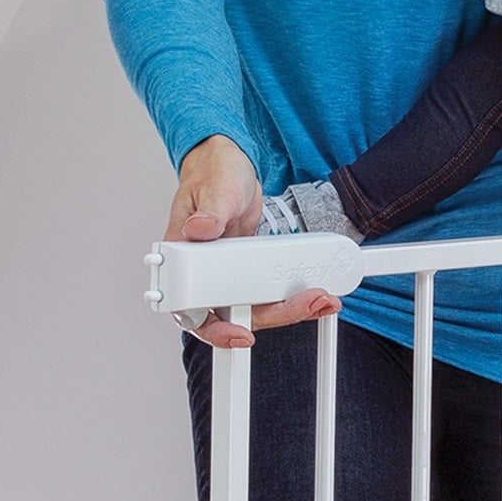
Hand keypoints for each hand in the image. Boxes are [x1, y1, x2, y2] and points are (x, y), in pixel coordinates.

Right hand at [166, 135, 339, 348]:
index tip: (239, 333)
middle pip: (232, 314)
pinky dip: (292, 295)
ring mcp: (227, 274)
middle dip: (271, 317)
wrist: (231, 167)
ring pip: (255, 308)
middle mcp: (203, 273)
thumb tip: (198, 229)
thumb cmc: (212, 174)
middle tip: (302, 306)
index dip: (214, 328)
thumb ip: (208, 212)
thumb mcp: (214, 189)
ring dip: (289, 309)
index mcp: (182, 257)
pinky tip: (316, 292)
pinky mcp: (248, 271)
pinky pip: (268, 292)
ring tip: (320, 300)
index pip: (189, 308)